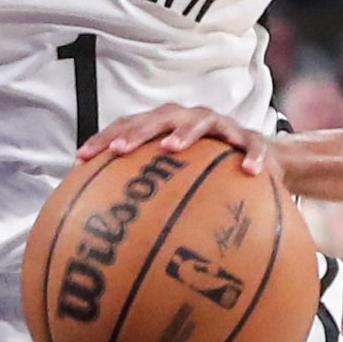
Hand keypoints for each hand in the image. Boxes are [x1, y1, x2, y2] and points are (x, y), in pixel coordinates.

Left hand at [79, 104, 274, 180]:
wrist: (260, 157)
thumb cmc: (209, 167)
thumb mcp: (179, 175)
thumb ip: (149, 188)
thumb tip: (109, 223)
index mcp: (167, 125)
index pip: (129, 125)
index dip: (104, 138)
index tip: (82, 157)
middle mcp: (190, 119)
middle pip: (159, 117)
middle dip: (137, 131)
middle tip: (119, 149)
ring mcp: (221, 125)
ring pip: (202, 121)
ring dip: (185, 132)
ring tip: (171, 147)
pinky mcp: (252, 139)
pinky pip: (253, 147)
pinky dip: (252, 157)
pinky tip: (248, 172)